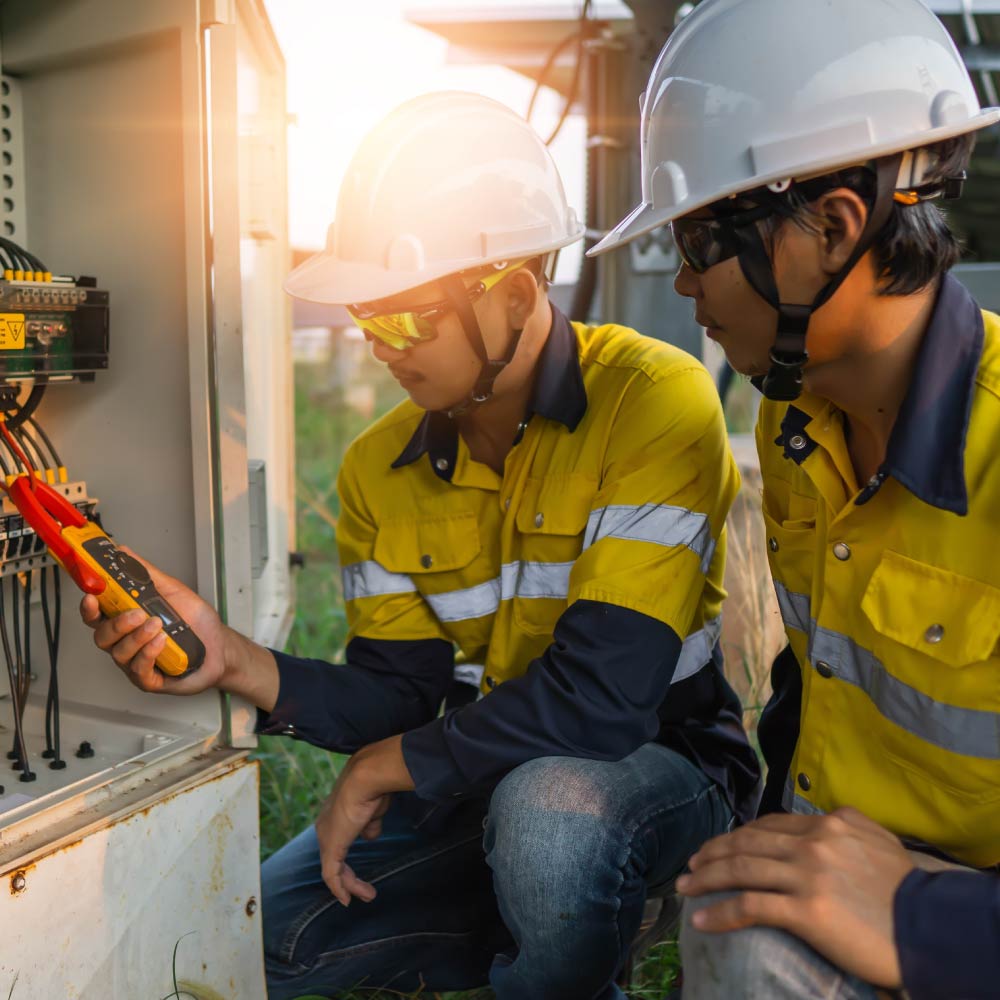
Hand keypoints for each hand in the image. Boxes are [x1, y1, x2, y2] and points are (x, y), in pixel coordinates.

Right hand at [80, 546, 227, 694]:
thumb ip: (145, 573)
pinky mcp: (150, 680)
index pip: (97, 616)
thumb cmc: (196, 622)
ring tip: (157, 625)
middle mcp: (126, 643)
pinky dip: (148, 654)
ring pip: (119, 653)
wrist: (220, 647)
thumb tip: (122, 552)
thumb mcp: (172, 591)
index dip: (89, 607)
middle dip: (117, 624)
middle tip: (137, 614)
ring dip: (136, 637)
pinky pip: (138, 670)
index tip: (91, 597)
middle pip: (102, 636)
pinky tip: (161, 642)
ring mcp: (136, 663)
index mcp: (126, 621)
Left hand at [314, 735, 413, 906]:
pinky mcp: (331, 848)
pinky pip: (331, 875)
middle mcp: (324, 828)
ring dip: (351, 885)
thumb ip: (370, 825)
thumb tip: (370, 835)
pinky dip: (339, 889)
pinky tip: (347, 900)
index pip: (338, 843)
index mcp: (333, 816)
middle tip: (367, 891)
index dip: (346, 859)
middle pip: (334, 859)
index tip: (359, 872)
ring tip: (369, 895)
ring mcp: (326, 839)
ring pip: (334, 869)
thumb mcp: (373, 810)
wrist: (365, 780)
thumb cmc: (373, 788)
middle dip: (350, 877)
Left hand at [676, 808, 914, 987]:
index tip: (718, 847)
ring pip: (740, 869)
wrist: (928, 927)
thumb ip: (847, 824)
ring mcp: (806, 875)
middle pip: (746, 843)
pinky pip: (750, 906)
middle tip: (690, 865)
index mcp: (827, 824)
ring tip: (684, 889)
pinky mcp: (805, 910)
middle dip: (712, 854)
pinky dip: (720, 912)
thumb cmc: (907, 889)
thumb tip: (826, 817)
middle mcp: (812, 843)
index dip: (737, 836)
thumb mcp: (879, 839)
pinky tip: (701, 920)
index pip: (768, 825)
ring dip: (705, 878)